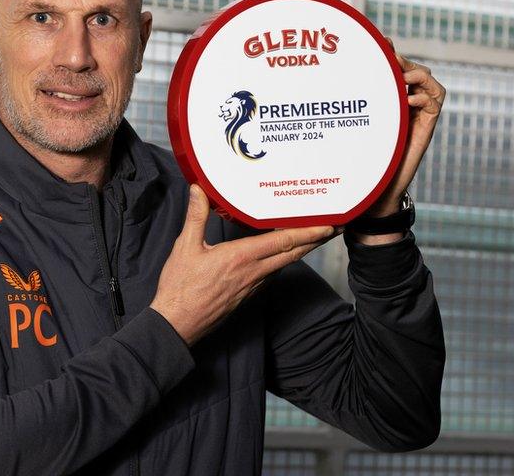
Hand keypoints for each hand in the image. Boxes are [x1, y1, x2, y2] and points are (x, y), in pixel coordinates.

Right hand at [150, 185, 342, 345]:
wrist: (177, 324)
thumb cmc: (180, 288)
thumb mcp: (185, 247)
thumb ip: (196, 216)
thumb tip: (198, 189)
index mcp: (241, 257)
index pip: (283, 242)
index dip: (309, 233)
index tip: (329, 225)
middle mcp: (253, 272)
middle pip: (293, 254)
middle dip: (316, 240)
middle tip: (335, 227)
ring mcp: (252, 286)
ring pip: (283, 264)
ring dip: (301, 250)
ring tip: (313, 236)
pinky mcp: (247, 295)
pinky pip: (271, 274)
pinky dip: (282, 261)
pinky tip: (281, 255)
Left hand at [367, 39, 446, 217]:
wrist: (378, 186)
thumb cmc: (364, 157)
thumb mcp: (358, 124)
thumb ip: (355, 104)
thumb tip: (334, 79)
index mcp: (391, 99)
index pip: (398, 68)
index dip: (393, 53)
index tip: (382, 40)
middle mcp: (408, 104)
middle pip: (415, 70)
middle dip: (404, 60)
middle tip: (390, 57)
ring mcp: (419, 114)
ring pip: (430, 81)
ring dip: (417, 73)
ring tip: (402, 76)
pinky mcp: (427, 126)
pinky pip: (435, 101)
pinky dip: (423, 96)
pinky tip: (407, 99)